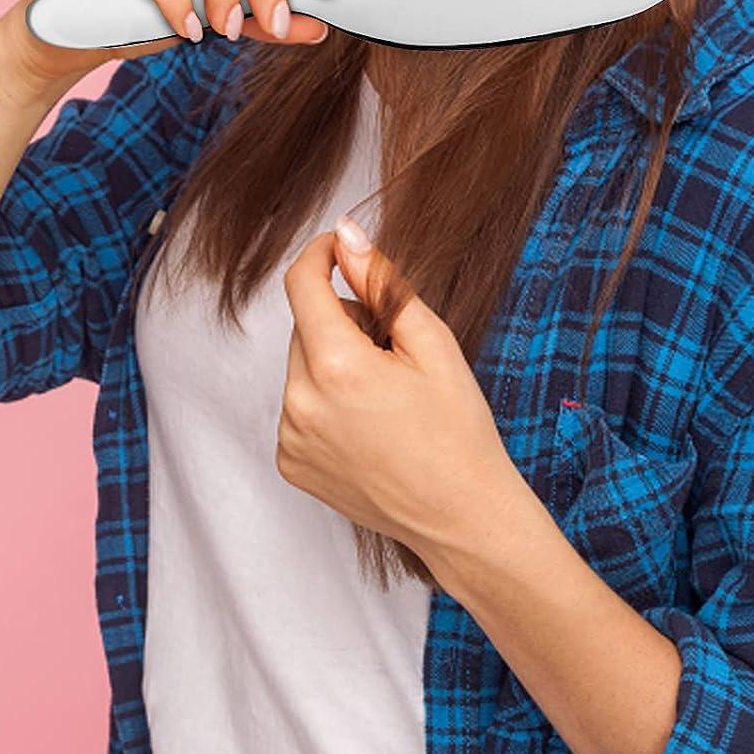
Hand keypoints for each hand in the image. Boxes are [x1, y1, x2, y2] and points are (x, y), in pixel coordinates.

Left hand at [276, 214, 522, 559]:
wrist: (463, 517)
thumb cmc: (457, 430)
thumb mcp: (430, 342)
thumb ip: (380, 282)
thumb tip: (346, 235)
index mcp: (336, 367)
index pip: (302, 283)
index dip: (321, 254)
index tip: (342, 248)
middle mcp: (300, 403)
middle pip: (306, 325)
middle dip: (343, 321)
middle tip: (393, 351)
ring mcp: (291, 438)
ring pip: (302, 364)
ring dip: (333, 361)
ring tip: (384, 395)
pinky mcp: (291, 463)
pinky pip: (298, 405)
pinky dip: (324, 400)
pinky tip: (367, 424)